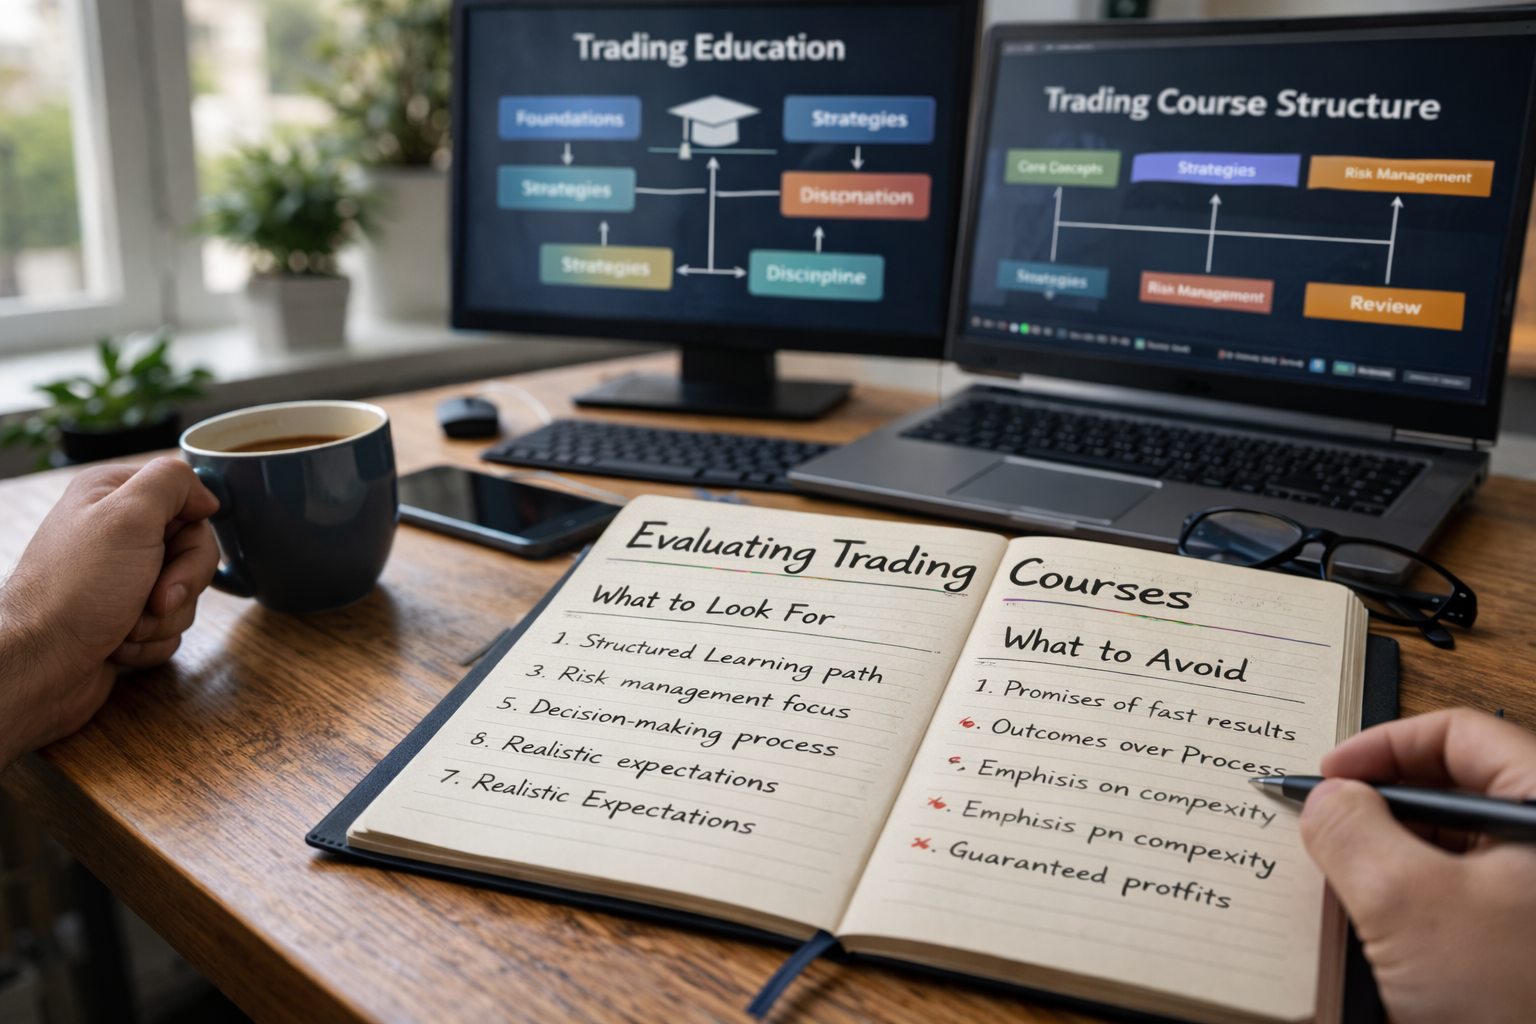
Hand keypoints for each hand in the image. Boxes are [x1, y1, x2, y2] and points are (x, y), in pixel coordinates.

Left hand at [0, 457, 220, 768]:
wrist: (41, 663)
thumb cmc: (77, 592)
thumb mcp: (129, 517)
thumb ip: (172, 482)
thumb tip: (204, 495)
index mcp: (113, 496)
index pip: (186, 500)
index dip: (191, 533)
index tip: (170, 553)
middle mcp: (117, 534)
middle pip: (192, 550)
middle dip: (181, 583)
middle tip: (154, 599)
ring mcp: (122, 579)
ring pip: (184, 593)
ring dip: (165, 618)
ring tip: (127, 626)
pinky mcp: (126, 617)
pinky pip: (169, 626)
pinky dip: (153, 640)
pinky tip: (120, 644)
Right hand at [1300, 708, 1535, 1023]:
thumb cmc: (1511, 1000)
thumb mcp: (1403, 901)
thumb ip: (1351, 830)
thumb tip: (1327, 798)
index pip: (1461, 733)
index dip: (1385, 745)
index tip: (1331, 775)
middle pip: (1456, 788)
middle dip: (1380, 804)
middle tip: (1327, 826)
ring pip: (1456, 846)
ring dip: (1392, 856)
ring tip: (1347, 882)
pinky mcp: (1524, 941)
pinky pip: (1462, 897)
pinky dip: (1414, 900)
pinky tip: (1380, 929)